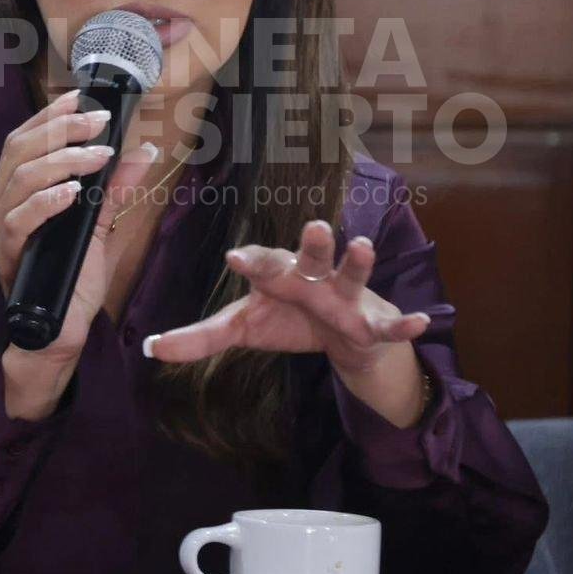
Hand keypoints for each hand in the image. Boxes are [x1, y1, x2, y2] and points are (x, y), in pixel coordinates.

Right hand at [0, 86, 161, 415]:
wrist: (60, 333)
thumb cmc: (73, 278)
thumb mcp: (100, 226)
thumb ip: (115, 188)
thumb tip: (143, 149)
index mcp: (14, 192)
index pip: (24, 139)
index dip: (51, 115)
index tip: (83, 97)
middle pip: (19, 149)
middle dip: (62, 129)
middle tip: (99, 123)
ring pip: (20, 178)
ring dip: (63, 161)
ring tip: (98, 156)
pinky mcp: (7, 255)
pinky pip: (20, 219)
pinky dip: (47, 201)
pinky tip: (73, 192)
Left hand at [144, 219, 429, 377]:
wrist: (344, 336)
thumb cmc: (289, 317)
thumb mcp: (244, 326)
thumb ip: (200, 338)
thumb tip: (150, 348)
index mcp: (280, 275)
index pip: (263, 263)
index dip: (253, 260)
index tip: (236, 256)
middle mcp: (314, 278)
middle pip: (312, 256)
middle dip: (315, 242)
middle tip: (315, 225)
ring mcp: (347, 298)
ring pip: (353, 275)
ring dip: (358, 261)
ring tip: (364, 245)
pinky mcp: (373, 322)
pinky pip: (390, 323)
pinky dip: (406, 323)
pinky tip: (421, 321)